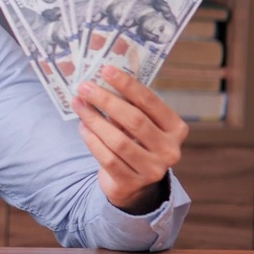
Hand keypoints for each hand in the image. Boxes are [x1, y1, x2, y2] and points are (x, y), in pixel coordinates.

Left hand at [72, 65, 187, 214]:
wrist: (132, 184)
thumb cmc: (135, 143)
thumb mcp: (140, 124)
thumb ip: (128, 106)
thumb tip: (100, 80)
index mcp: (176, 129)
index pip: (151, 102)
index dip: (128, 85)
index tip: (106, 70)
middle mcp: (170, 150)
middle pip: (134, 120)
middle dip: (106, 100)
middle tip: (84, 87)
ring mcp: (153, 170)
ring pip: (118, 141)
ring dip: (94, 119)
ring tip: (78, 104)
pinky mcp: (132, 183)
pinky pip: (107, 158)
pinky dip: (92, 140)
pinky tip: (82, 127)